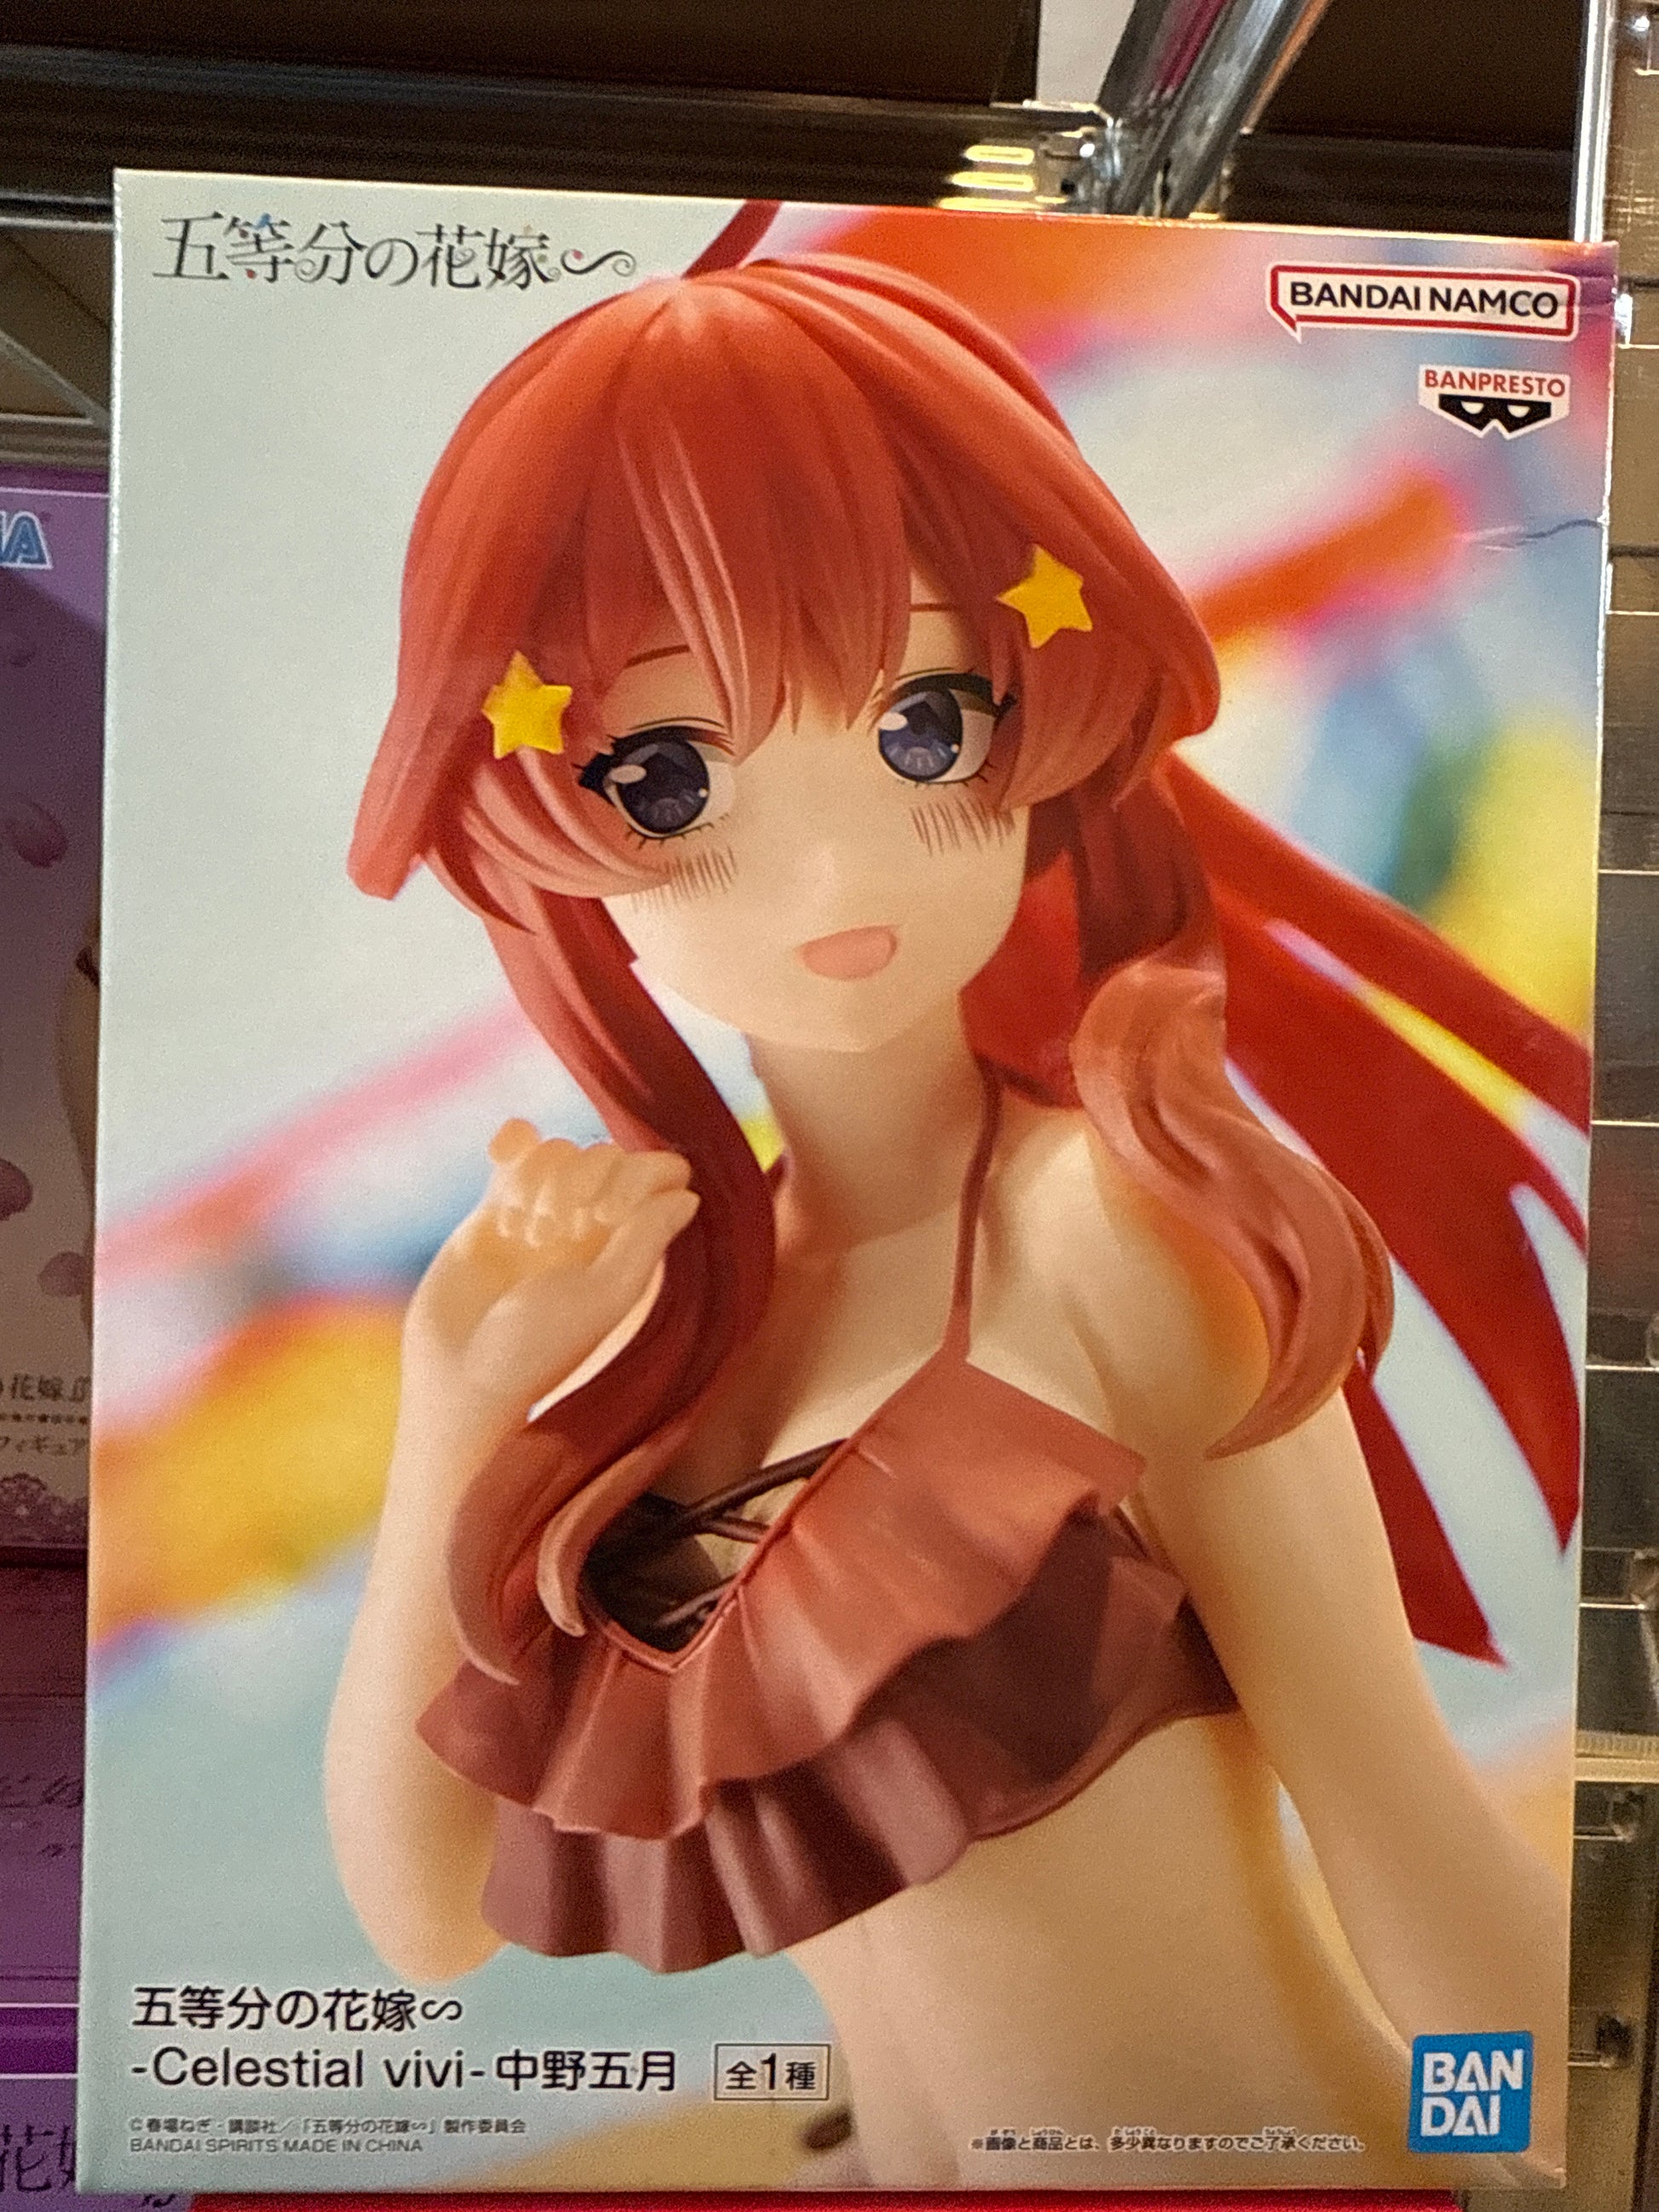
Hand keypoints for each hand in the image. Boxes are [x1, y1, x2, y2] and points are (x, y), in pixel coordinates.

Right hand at [401, 1120, 697, 1439]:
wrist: (460, 1375)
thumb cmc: (537, 1349)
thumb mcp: (604, 1297)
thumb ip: (646, 1240)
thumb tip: (688, 1193)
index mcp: (629, 1246)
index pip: (660, 1177)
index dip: (638, 1175)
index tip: (607, 1214)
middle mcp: (592, 1226)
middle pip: (606, 1155)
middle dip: (579, 1180)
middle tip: (553, 1235)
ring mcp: (543, 1213)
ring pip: (559, 1150)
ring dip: (540, 1177)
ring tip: (522, 1234)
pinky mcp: (494, 1209)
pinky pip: (515, 1148)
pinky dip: (512, 1141)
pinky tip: (500, 1155)